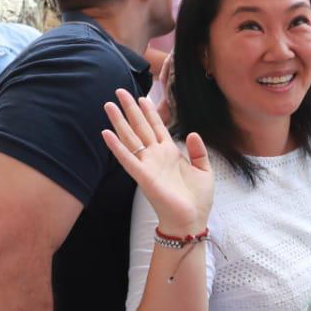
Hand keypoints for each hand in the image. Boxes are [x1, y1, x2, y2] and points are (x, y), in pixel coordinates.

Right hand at [102, 88, 212, 233]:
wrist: (192, 220)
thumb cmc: (198, 199)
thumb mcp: (205, 171)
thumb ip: (199, 152)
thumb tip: (192, 133)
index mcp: (170, 153)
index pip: (157, 126)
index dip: (149, 111)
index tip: (142, 96)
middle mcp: (156, 156)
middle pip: (140, 127)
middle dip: (130, 109)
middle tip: (120, 91)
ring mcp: (148, 165)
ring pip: (130, 138)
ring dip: (119, 121)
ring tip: (108, 105)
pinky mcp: (143, 176)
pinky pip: (127, 158)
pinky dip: (116, 146)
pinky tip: (105, 133)